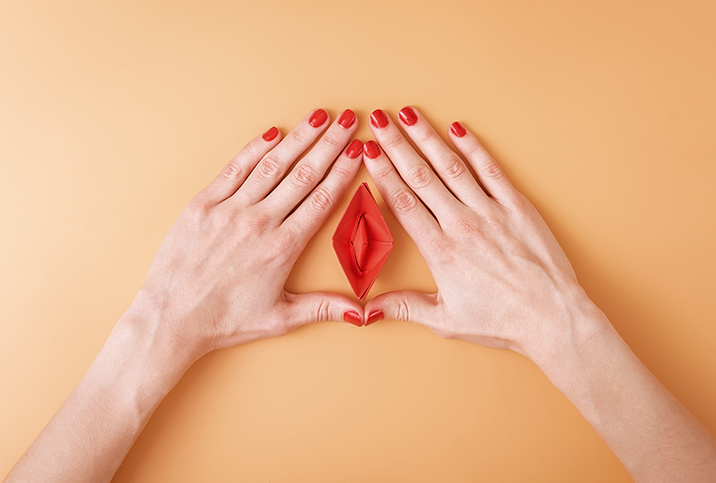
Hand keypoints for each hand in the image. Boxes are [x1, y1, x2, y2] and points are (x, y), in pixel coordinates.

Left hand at [123, 108, 364, 361]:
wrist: (171, 318)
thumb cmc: (225, 321)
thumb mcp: (281, 318)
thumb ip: (325, 308)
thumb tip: (363, 313)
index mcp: (283, 247)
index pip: (322, 199)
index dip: (343, 171)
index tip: (358, 150)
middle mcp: (259, 222)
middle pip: (304, 174)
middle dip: (330, 143)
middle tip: (349, 120)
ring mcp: (229, 210)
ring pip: (272, 165)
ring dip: (299, 138)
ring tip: (320, 117)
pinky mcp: (203, 205)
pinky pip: (235, 169)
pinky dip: (255, 149)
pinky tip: (273, 133)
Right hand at [362, 107, 599, 361]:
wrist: (552, 318)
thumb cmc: (502, 322)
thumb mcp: (445, 321)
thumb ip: (403, 308)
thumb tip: (365, 310)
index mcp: (441, 251)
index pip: (403, 202)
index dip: (382, 173)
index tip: (368, 151)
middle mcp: (462, 224)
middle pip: (421, 176)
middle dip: (396, 144)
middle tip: (378, 119)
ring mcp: (491, 212)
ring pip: (451, 166)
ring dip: (428, 138)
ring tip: (409, 115)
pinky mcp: (518, 207)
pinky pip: (491, 170)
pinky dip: (474, 148)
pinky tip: (458, 129)